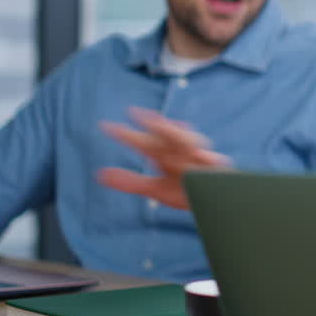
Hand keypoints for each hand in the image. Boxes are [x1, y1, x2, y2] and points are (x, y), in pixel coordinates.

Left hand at [99, 107, 231, 209]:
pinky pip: (212, 163)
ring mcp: (199, 159)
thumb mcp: (155, 188)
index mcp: (164, 155)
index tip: (107, 127)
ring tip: (167, 127)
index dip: (127, 135)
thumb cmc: (184, 189)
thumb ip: (130, 182)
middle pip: (168, 135)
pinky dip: (207, 158)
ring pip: (189, 142)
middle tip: (140, 115)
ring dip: (179, 135)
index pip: (144, 142)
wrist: (215, 200)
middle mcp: (181, 152)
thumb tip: (100, 175)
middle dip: (156, 126)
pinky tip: (201, 158)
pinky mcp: (215, 170)